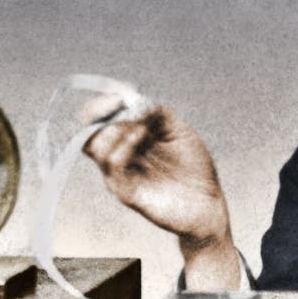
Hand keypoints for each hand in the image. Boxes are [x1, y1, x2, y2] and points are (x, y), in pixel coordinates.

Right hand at [83, 106, 229, 244]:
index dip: (102, 104)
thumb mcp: (179, 130)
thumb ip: (157, 113)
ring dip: (115, 129)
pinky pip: (112, 167)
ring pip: (94, 147)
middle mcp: (119, 156)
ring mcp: (120, 175)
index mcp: (128, 140)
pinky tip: (141, 136)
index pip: (98, 120)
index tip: (119, 95)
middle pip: (89, 131)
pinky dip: (122, 147)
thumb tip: (134, 101)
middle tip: (125, 107)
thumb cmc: (194, 168)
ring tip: (142, 127)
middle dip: (103, 113)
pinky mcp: (126, 192)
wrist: (208, 204)